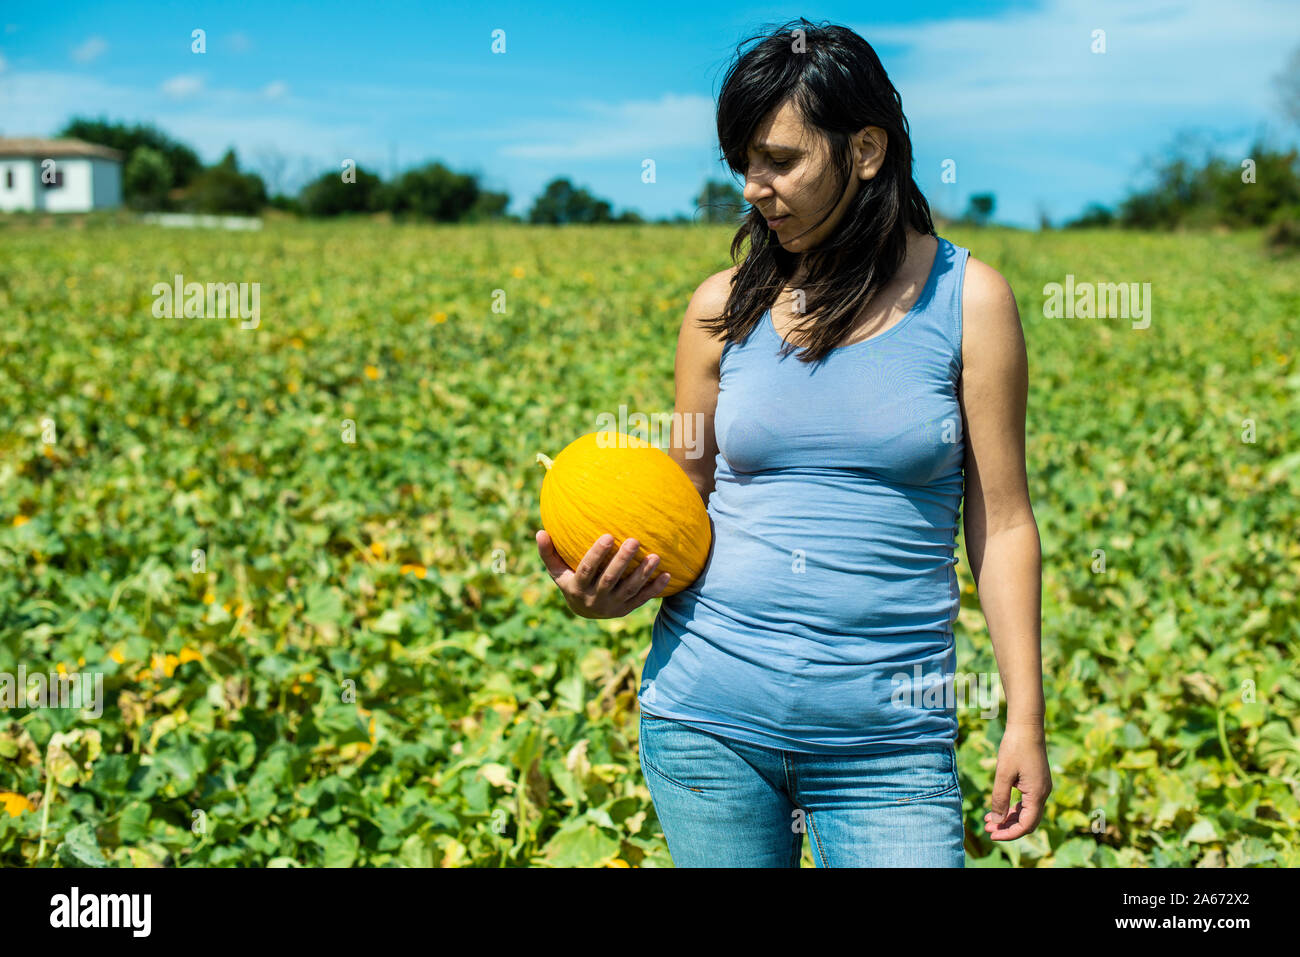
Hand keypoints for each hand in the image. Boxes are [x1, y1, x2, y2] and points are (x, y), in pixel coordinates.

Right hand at [536, 530, 671, 618]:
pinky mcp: (626, 609)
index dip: (597, 554)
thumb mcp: (557, 571)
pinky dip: (655, 589)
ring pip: (629, 589)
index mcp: (578, 587)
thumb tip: (539, 531)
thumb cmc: (570, 580)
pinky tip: (668, 574)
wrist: (584, 611)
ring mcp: (613, 605)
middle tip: (635, 540)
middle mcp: (595, 598)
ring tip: (656, 556)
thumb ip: (548, 553)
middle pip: (610, 579)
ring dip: (643, 574)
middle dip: (623, 561)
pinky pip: (642, 599)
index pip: (588, 569)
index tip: (609, 535)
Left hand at [983, 721, 1050, 840]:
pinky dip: (1013, 807)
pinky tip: (998, 807)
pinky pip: (1026, 802)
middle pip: (1027, 821)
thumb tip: (997, 820)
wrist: (1027, 726)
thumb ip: (1000, 798)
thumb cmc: (1014, 747)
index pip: (1026, 825)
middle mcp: (1043, 793)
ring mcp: (1040, 787)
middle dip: (1008, 827)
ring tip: (989, 820)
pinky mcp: (1036, 781)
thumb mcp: (1003, 774)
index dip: (1010, 833)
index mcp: (1037, 794)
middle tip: (988, 828)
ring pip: (1026, 812)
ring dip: (1009, 818)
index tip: (992, 834)